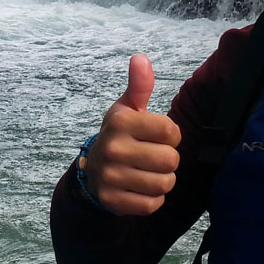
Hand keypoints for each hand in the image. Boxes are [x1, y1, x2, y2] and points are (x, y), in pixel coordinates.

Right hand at [83, 54, 181, 215]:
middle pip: (171, 160)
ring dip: (163, 180)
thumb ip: (139, 85)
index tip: (158, 136)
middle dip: (168, 160)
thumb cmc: (119, 135)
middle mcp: (113, 148)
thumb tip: (141, 58)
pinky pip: (152, 205)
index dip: (171, 135)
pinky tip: (140, 188)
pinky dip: (152, 199)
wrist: (92, 171)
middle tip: (153, 157)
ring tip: (149, 172)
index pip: (171, 131)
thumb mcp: (127, 108)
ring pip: (164, 184)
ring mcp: (111, 177)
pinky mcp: (112, 201)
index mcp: (121, 122)